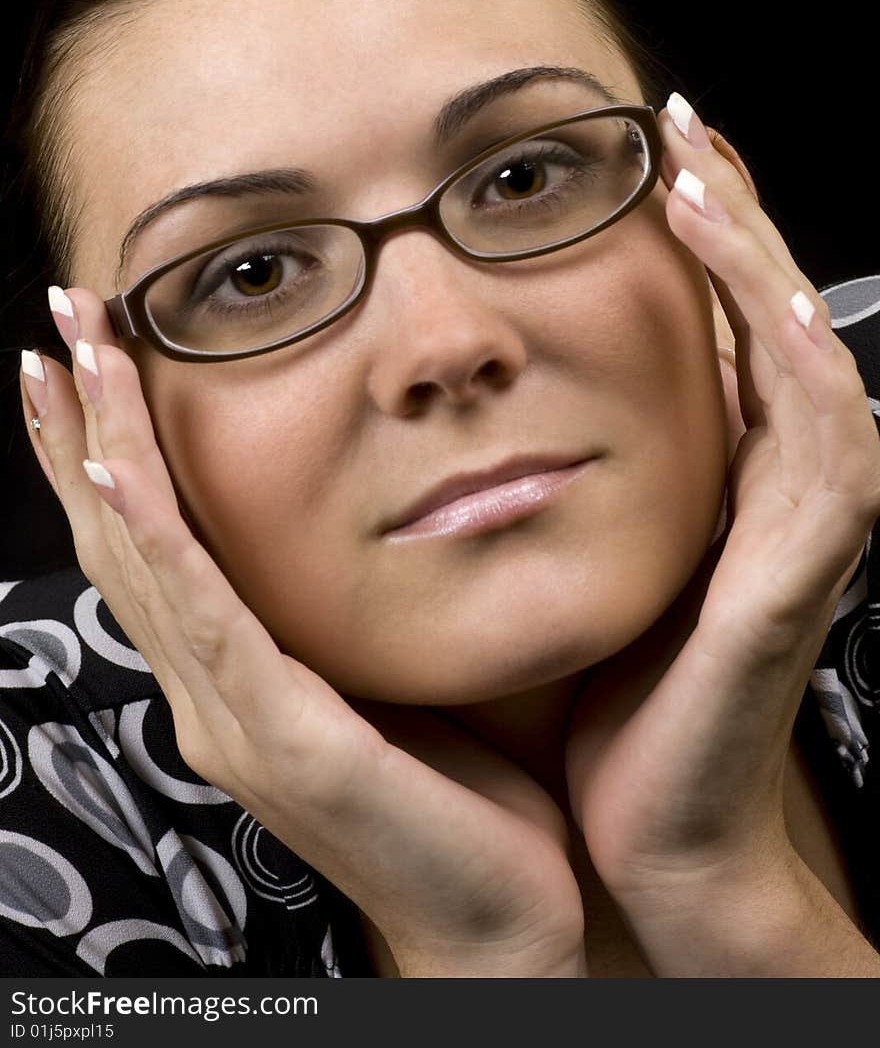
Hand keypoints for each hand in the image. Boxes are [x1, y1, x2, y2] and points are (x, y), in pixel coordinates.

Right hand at [20, 289, 585, 977]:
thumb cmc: (455, 793)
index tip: (89, 355)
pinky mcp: (277, 737)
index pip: (151, 540)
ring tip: (68, 356)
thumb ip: (338, 608)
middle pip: (120, 535)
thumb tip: (346, 515)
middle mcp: (206, 694)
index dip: (107, 446)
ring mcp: (229, 719)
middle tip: (56, 320)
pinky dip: (152, 533)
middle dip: (79, 423)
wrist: (498, 918)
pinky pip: (200, 613)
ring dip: (98, 449)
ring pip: (141, 557)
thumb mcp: (383, 673)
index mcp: (231, 677)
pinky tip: (120, 463)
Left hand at [564, 95, 879, 909]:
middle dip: (726, 205)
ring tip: (698, 172)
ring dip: (755, 252)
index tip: (634, 148)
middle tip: (672, 122)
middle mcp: (779, 472)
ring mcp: (806, 511)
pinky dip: (788, 349)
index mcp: (724, 461)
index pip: (720, 311)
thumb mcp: (570, 535)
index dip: (690, 224)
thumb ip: (560, 451)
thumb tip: (470, 372)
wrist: (641, 820)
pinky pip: (815, 427)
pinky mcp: (808, 558)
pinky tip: (752, 290)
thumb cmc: (600, 684)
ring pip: (801, 343)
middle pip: (768, 304)